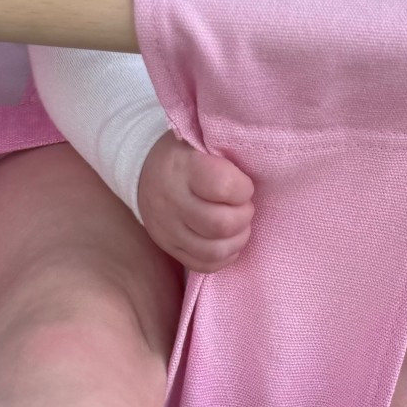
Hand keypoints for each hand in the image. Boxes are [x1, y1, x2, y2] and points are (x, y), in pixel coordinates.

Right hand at [137, 133, 254, 273]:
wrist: (145, 171)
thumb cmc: (187, 154)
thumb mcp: (202, 140)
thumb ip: (227, 151)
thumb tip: (261, 164)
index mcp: (184, 168)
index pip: (223, 186)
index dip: (243, 189)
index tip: (244, 185)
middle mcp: (172, 201)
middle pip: (220, 225)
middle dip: (243, 217)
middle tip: (244, 206)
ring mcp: (167, 229)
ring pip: (213, 251)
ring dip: (237, 240)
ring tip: (239, 225)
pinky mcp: (168, 248)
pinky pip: (202, 265)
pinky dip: (224, 257)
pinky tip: (227, 240)